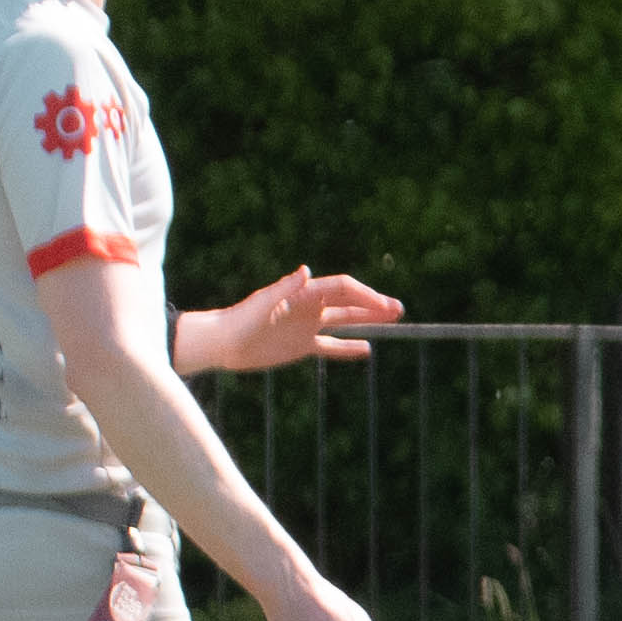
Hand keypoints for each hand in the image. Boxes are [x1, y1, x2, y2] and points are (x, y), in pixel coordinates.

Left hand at [184, 267, 405, 376]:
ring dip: (367, 320)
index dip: (364, 295)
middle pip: (348, 302)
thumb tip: (305, 270)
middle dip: (373, 304)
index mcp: (303, 294)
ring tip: (392, 319)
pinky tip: (366, 349)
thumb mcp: (264, 304)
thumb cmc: (240, 320)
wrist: (223, 342)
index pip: (341, 289)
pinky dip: (348, 348)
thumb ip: (286, 287)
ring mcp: (307, 326)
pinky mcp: (302, 345)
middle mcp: (309, 307)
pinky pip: (330, 345)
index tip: (382, 305)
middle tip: (398, 308)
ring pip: (344, 321)